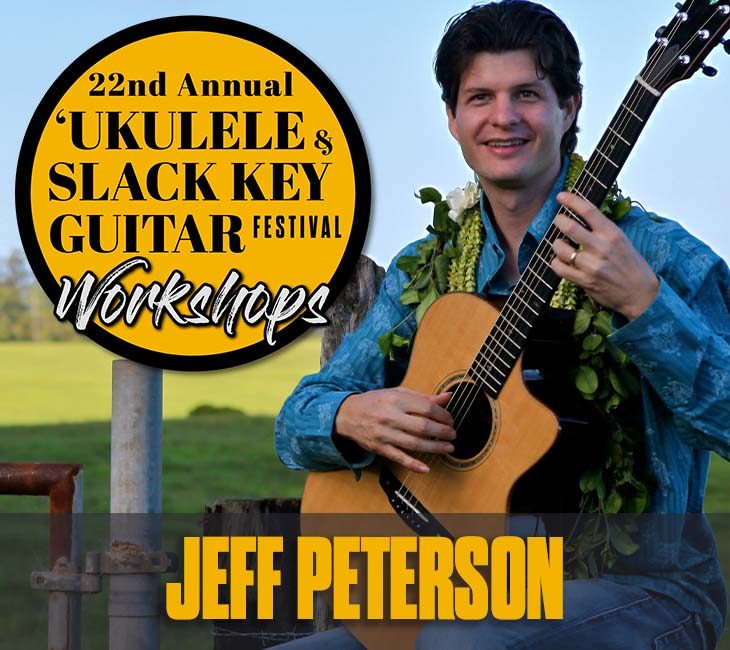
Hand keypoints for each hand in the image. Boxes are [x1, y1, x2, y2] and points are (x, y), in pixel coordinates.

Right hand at [334, 387, 455, 472]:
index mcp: (396, 399)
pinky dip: (413, 464)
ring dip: (435, 448)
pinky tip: (426, 468)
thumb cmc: (375, 402)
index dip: (443, 415)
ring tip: (448, 448)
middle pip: (423, 427)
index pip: (427, 408)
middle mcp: (390, 416)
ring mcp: (384, 434)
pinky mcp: (379, 448)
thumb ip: (423, 397)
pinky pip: (399, 458)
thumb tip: (448, 397)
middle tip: (452, 434)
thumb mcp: (398, 393)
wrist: (347, 414)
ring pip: (414, 444)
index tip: (450, 420)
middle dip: (443, 432)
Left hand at [551, 192, 658, 319]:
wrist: (640, 294)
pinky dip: (556, 262)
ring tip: (561, 244)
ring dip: (556, 244)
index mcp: (612, 233)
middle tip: (558, 221)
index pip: (588, 210)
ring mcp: (591, 265)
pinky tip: (560, 261)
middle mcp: (601, 247)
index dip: (571, 200)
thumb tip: (580, 216)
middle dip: (559, 221)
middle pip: (569, 227)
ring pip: (560, 248)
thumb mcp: (622, 240)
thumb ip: (602, 230)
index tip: (560, 196)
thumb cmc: (631, 264)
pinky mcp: (584, 281)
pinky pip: (559, 268)